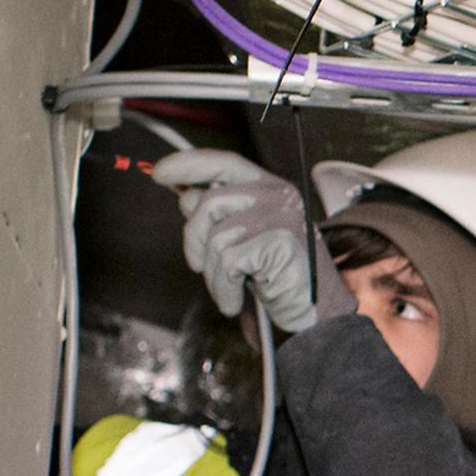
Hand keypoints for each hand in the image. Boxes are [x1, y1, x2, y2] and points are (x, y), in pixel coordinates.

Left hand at [152, 148, 333, 333]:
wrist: (315, 312)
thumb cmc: (276, 277)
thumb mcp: (242, 239)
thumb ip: (217, 215)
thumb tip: (186, 196)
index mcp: (268, 188)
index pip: (223, 163)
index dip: (188, 164)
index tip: (160, 174)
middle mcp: (276, 196)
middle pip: (210, 202)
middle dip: (194, 239)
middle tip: (199, 265)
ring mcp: (280, 216)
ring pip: (216, 237)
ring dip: (212, 273)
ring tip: (228, 288)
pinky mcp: (279, 241)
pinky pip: (229, 261)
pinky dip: (225, 287)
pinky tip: (236, 299)